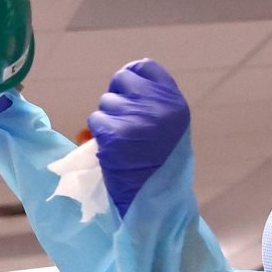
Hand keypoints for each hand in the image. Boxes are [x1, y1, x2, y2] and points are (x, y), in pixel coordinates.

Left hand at [90, 60, 189, 215]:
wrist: (159, 204)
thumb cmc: (163, 167)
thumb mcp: (171, 129)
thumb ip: (155, 102)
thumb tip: (126, 76)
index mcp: (175, 104)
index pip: (146, 67)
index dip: (133, 78)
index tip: (130, 94)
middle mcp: (159, 107)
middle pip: (122, 80)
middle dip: (118, 99)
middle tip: (125, 125)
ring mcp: (136, 119)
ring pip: (106, 102)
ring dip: (108, 121)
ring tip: (123, 143)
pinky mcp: (115, 134)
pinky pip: (96, 120)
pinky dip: (99, 135)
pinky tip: (113, 150)